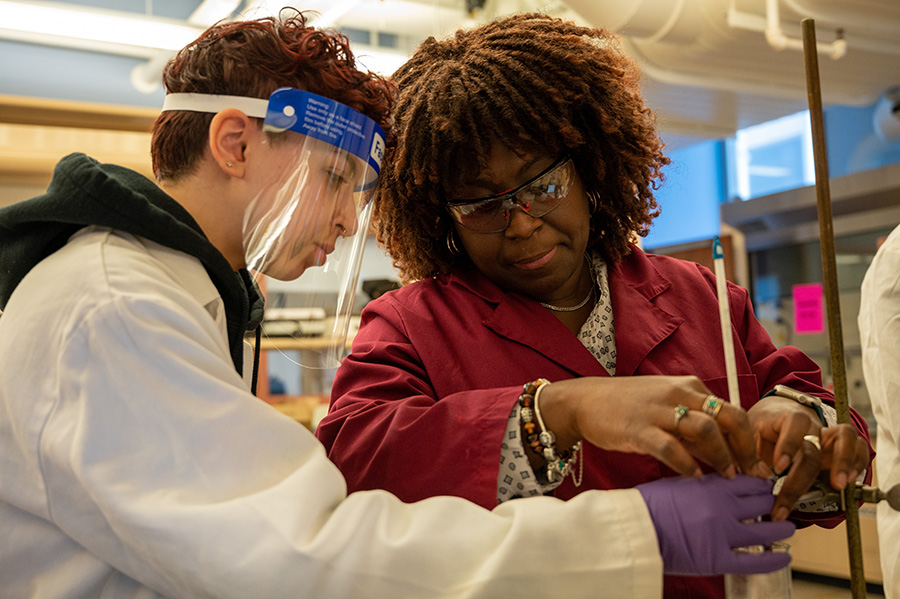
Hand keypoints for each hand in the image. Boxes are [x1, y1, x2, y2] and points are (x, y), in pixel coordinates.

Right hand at [538, 376, 769, 479]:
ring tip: (726, 477)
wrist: (585, 400)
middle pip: (729, 416)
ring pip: (706, 429)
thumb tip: (724, 455)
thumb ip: (693, 426)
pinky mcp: (639, 428)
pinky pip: (671, 447)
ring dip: (722, 456)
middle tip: (750, 473)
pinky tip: (693, 477)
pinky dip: (686, 464)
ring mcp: (658, 410)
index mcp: (689, 387)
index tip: (755, 464)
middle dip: (746, 447)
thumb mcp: (666, 407)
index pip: (732, 410)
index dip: (749, 439)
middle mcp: (678, 394)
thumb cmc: (628, 407)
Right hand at [637, 474, 794, 575]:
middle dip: (772, 503)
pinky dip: (774, 560)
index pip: (750, 481)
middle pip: (762, 502)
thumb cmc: (648, 505)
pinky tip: (785, 557)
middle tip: (775, 505)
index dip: (761, 484)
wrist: (634, 530)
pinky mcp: (719, 560)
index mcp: (712, 486)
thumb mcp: (678, 483)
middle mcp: (723, 508)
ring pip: (766, 531)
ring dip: (781, 529)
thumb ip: (704, 483)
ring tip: (787, 528)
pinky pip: (755, 562)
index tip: (764, 486)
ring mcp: (724, 534)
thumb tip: (719, 483)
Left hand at [748, 395, 868, 519]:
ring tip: (838, 485)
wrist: (775, 416)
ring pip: (845, 438)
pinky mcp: (838, 446)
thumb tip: (747, 477)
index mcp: (785, 418)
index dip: (788, 444)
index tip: (778, 467)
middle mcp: (809, 425)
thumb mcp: (747, 435)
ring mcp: (826, 434)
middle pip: (812, 448)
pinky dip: (857, 463)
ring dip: (844, 461)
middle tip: (784, 503)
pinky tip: (846, 482)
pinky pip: (857, 448)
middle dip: (800, 479)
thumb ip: (746, 452)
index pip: (794, 423)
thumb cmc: (759, 428)